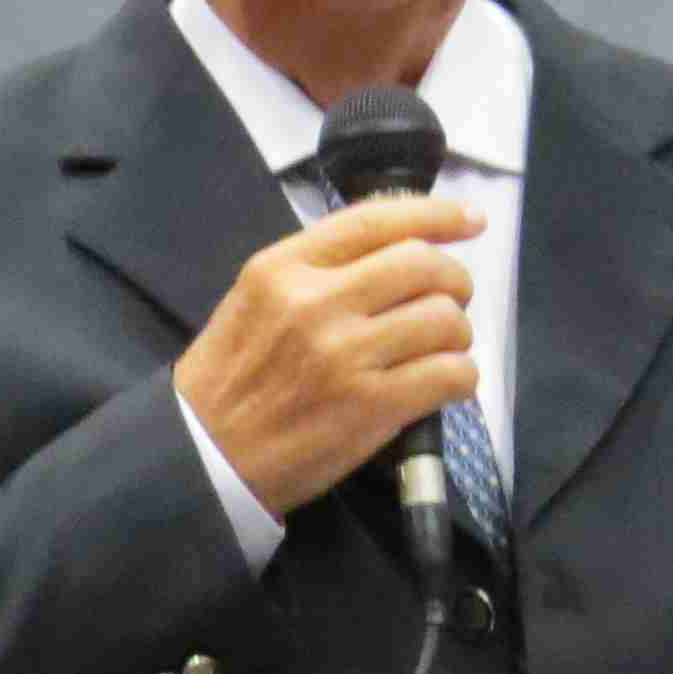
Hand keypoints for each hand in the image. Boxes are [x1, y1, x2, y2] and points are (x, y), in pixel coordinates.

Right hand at [171, 195, 483, 516]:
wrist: (203, 458)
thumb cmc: (228, 382)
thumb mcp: (252, 302)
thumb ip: (313, 271)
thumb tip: (394, 250)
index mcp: (282, 269)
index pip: (375, 220)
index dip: (436, 214)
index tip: (469, 219)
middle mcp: (315, 303)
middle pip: (423, 265)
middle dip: (454, 280)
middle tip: (452, 301)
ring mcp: (345, 355)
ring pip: (445, 319)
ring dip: (458, 334)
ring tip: (441, 350)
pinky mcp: (371, 406)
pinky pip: (450, 374)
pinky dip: (460, 377)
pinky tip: (443, 384)